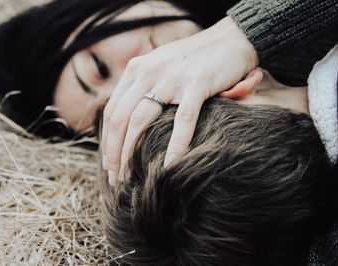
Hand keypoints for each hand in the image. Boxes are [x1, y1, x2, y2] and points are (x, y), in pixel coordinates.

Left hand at [101, 17, 257, 185]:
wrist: (230, 39)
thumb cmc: (194, 59)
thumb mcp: (161, 66)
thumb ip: (144, 86)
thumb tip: (130, 119)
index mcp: (137, 69)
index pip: (112, 111)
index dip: (107, 141)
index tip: (109, 164)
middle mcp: (148, 72)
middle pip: (120, 119)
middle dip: (114, 153)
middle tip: (115, 178)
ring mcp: (172, 78)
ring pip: (141, 120)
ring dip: (132, 153)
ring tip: (131, 178)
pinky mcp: (197, 84)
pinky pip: (182, 120)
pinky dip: (176, 145)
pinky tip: (170, 166)